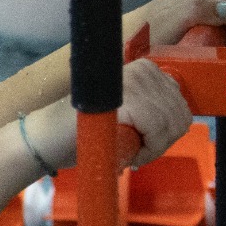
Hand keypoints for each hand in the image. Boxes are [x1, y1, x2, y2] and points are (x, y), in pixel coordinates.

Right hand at [20, 59, 192, 171]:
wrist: (45, 139)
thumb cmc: (80, 132)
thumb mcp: (124, 113)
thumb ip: (150, 108)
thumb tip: (179, 118)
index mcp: (144, 69)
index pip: (179, 102)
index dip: (168, 130)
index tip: (147, 144)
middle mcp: (142, 70)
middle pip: (180, 113)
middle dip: (164, 141)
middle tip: (139, 154)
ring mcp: (135, 82)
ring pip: (172, 123)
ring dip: (156, 147)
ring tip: (133, 155)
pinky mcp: (129, 100)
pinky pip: (158, 130)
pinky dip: (150, 150)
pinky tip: (132, 156)